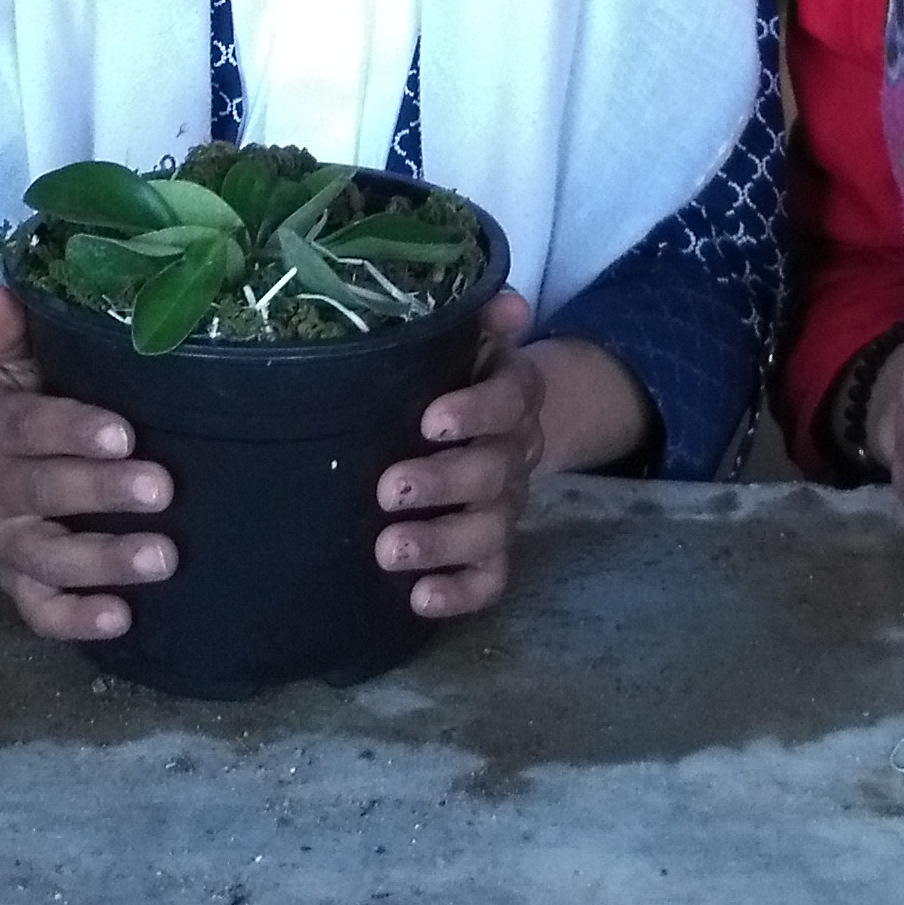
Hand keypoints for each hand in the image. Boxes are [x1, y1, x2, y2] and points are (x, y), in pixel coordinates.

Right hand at [0, 281, 178, 643]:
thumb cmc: (11, 396)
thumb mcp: (7, 362)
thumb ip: (9, 333)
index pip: (31, 427)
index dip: (75, 431)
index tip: (124, 433)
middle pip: (43, 493)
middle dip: (103, 494)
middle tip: (163, 490)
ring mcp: (2, 541)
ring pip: (46, 558)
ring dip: (103, 562)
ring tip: (164, 558)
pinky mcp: (12, 581)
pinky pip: (38, 611)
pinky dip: (75, 621)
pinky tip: (123, 618)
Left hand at [373, 289, 542, 618]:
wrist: (496, 419)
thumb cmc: (459, 372)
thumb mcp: (469, 337)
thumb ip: (481, 316)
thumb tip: (507, 305)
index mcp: (512, 394)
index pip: (509, 400)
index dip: (476, 412)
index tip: (430, 420)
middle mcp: (515, 452)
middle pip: (493, 472)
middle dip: (443, 483)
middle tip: (388, 489)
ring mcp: (506, 506)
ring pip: (489, 531)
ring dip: (440, 543)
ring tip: (387, 550)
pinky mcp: (492, 551)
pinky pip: (492, 580)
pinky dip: (460, 595)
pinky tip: (419, 600)